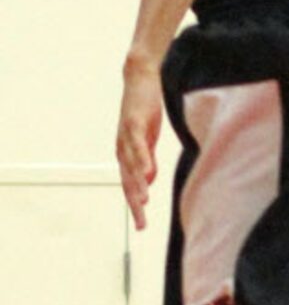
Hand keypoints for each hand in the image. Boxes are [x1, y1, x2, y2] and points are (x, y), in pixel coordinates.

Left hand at [117, 51, 163, 229]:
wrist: (141, 77)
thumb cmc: (145, 108)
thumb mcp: (149, 138)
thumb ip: (148, 158)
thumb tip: (148, 179)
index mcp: (127, 154)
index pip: (131, 186)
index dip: (135, 207)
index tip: (142, 226)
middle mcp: (123, 149)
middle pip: (128, 182)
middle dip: (134, 204)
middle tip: (141, 224)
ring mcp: (127, 136)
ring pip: (131, 166)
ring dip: (137, 185)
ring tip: (143, 203)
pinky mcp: (134, 123)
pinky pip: (138, 145)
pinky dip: (142, 159)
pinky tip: (147, 173)